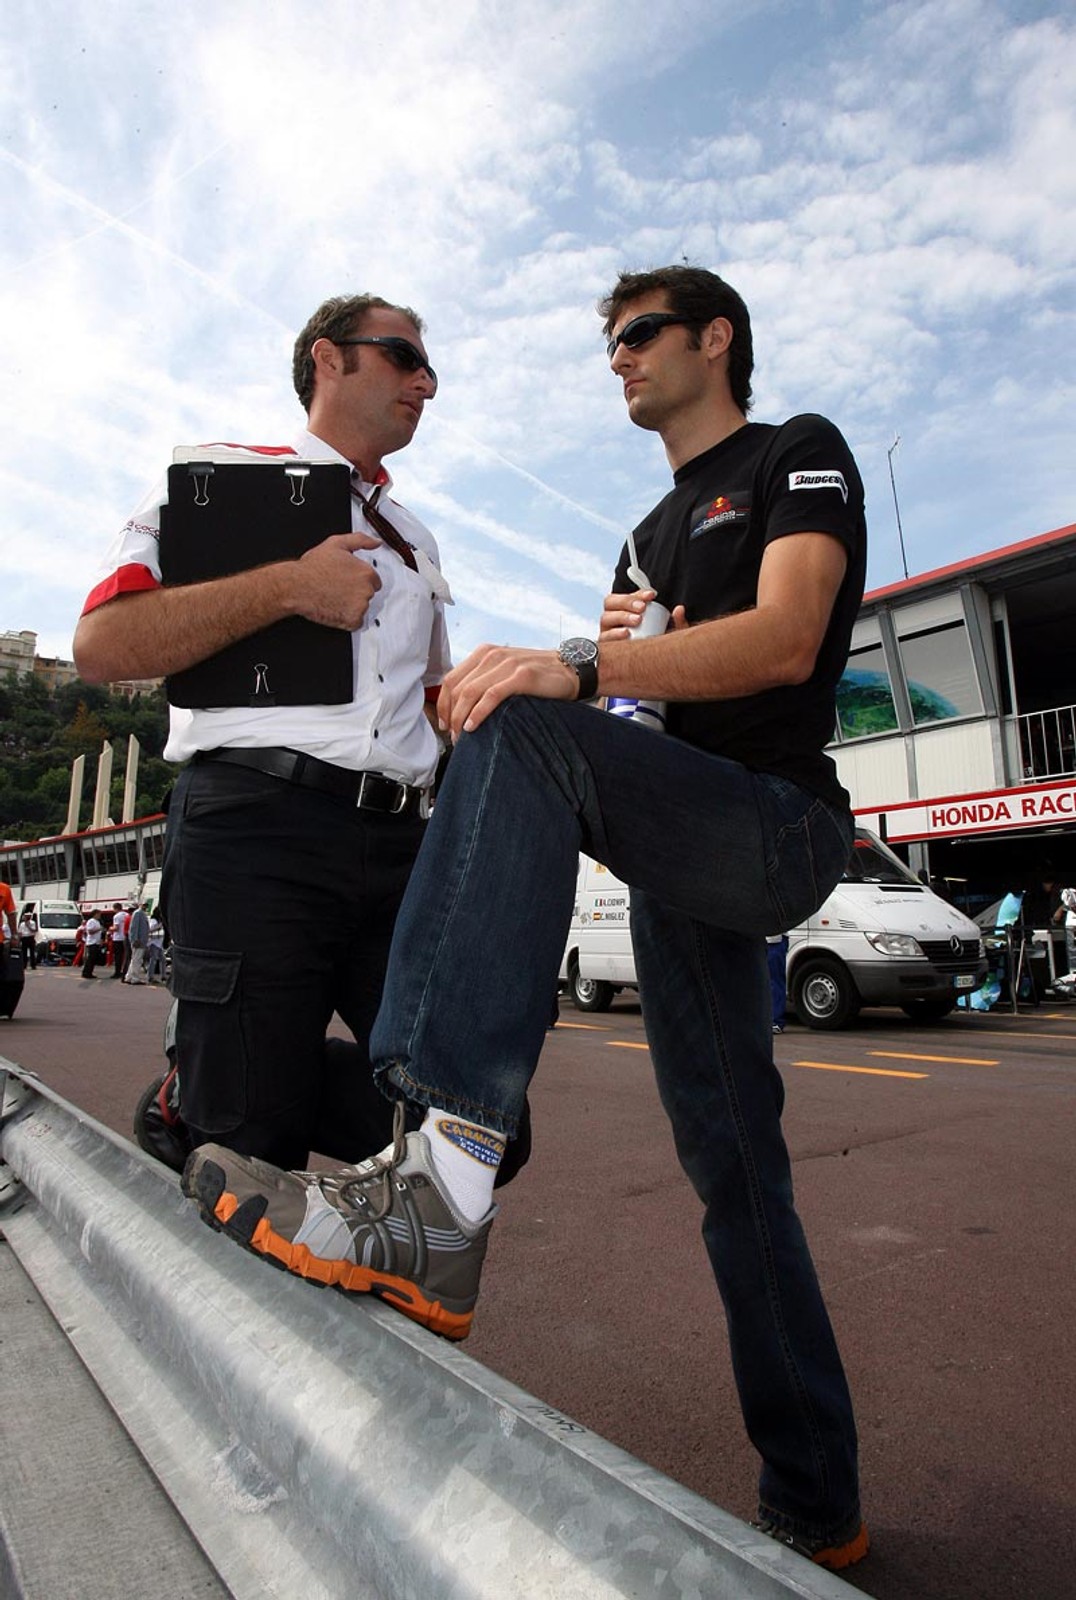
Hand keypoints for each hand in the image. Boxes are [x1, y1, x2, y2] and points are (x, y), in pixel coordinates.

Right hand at [293, 531, 381, 628]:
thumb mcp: (336, 543)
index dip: (359, 580)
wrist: (296, 586)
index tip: (347, 581)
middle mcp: (366, 589)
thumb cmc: (312, 567)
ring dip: (351, 606)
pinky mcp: (352, 620)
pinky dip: (347, 619)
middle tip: (338, 588)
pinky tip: (335, 609)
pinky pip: (356, 623)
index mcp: (366, 572)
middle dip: (355, 593)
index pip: (374, 581)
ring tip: (334, 598)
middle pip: (368, 595)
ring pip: (362, 609)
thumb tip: (375, 542)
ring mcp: (360, 606)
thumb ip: (360, 540)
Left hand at [438, 644, 578, 737]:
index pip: (451, 678)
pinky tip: (473, 727)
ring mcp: (507, 664)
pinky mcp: (522, 676)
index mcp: (484, 653)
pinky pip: (491, 695)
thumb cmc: (538, 676)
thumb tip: (461, 706)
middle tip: (452, 735)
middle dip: (450, 715)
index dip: (443, 704)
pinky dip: (478, 713)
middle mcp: (492, 654)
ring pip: (470, 692)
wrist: (572, 669)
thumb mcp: (506, 671)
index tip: (445, 723)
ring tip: (462, 735)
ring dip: (461, 717)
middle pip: (457, 687)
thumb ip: (485, 680)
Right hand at [599, 589, 687, 640]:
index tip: (652, 595)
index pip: (626, 596)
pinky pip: (604, 638)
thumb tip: (679, 609)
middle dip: (627, 602)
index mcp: (624, 611)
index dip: (637, 593)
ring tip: (637, 621)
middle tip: (643, 608)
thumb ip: (677, 623)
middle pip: (611, 603)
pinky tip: (626, 634)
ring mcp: (606, 632)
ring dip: (621, 616)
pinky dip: (614, 634)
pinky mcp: (604, 647)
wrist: (647, 669)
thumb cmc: (657, 646)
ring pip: (606, 618)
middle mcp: (612, 619)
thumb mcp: (670, 635)